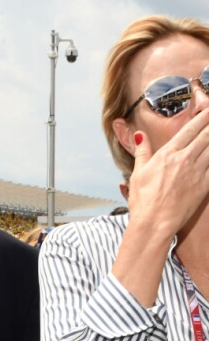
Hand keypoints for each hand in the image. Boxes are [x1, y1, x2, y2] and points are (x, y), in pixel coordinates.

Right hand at [129, 107, 208, 234]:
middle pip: (205, 136)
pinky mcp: (204, 187)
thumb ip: (142, 151)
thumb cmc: (143, 200)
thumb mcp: (138, 172)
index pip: (189, 131)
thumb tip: (139, 135)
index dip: (202, 118)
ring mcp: (196, 173)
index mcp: (167, 155)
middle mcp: (183, 160)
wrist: (154, 222)